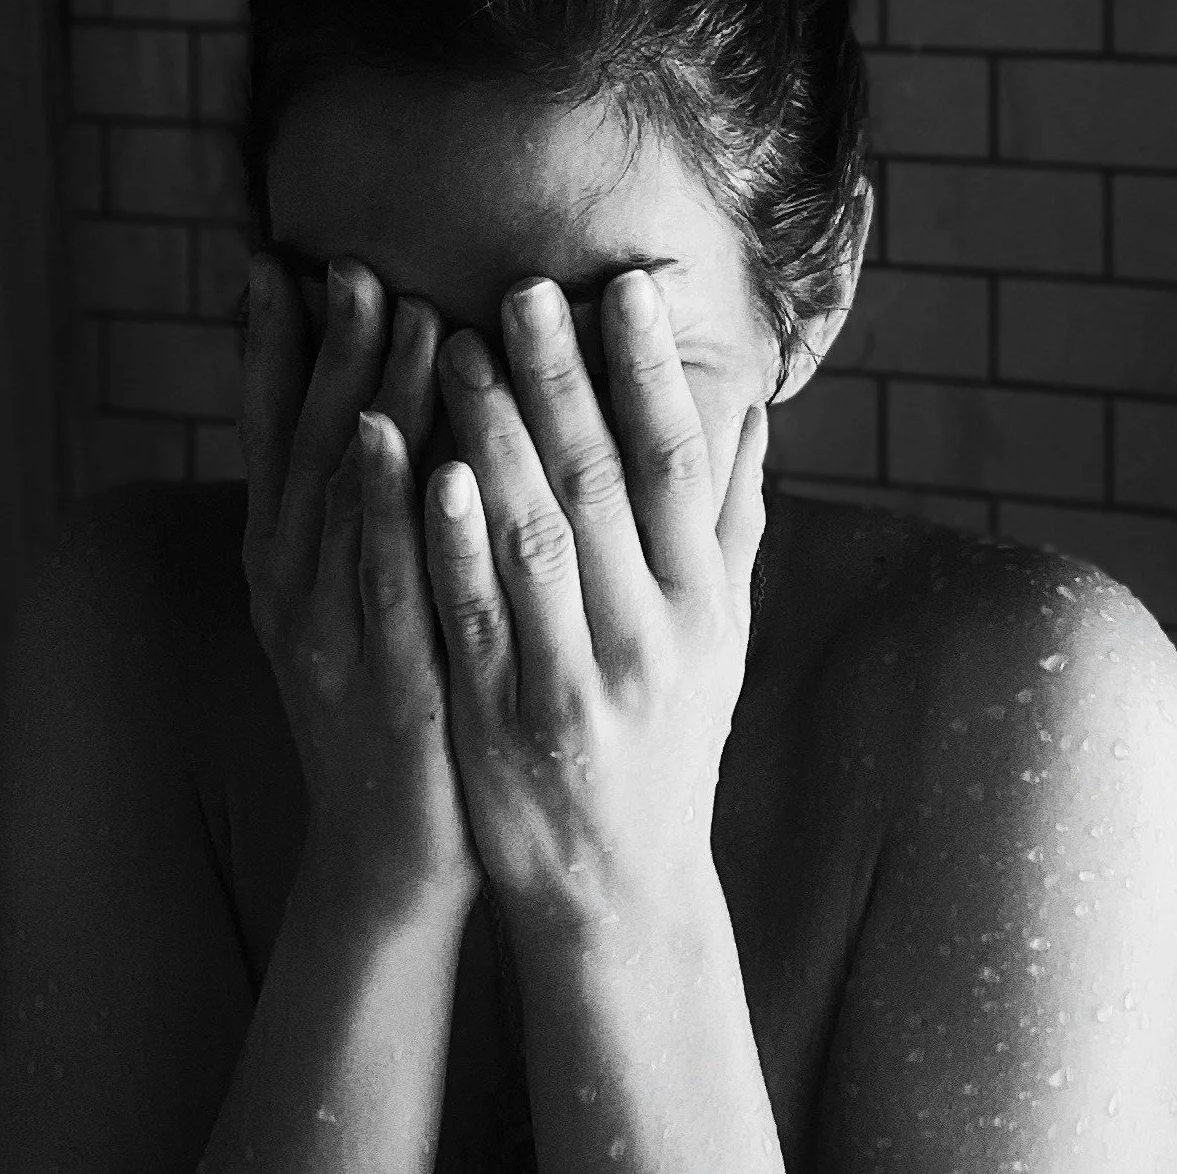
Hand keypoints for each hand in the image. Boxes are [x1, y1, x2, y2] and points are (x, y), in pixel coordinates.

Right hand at [240, 251, 483, 925]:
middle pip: (303, 443)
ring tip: (395, 309)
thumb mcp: (358, 596)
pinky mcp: (378, 675)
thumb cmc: (392, 705)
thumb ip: (361, 506)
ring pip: (339, 493)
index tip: (277, 259)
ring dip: (364, 394)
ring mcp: (327, 630)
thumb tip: (375, 401)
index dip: (267, 345)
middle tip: (353, 261)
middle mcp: (288, 582)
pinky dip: (380, 502)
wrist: (391, 854)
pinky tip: (395, 438)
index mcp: (280, 559)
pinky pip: (376, 575)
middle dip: (327, 347)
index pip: (266, 432)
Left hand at [420, 270, 767, 943]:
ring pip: (534, 537)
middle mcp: (649, 636)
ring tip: (448, 346)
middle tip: (518, 286)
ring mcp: (575, 681)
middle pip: (602, 484)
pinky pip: (474, 616)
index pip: (679, 464)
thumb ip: (729, 522)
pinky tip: (424, 469)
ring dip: (493, 436)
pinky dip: (451, 540)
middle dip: (560, 379)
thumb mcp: (721, 636)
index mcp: (700, 603)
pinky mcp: (501, 720)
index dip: (652, 373)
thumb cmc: (670, 737)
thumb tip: (752, 409)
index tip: (623, 286)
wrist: (621, 889)